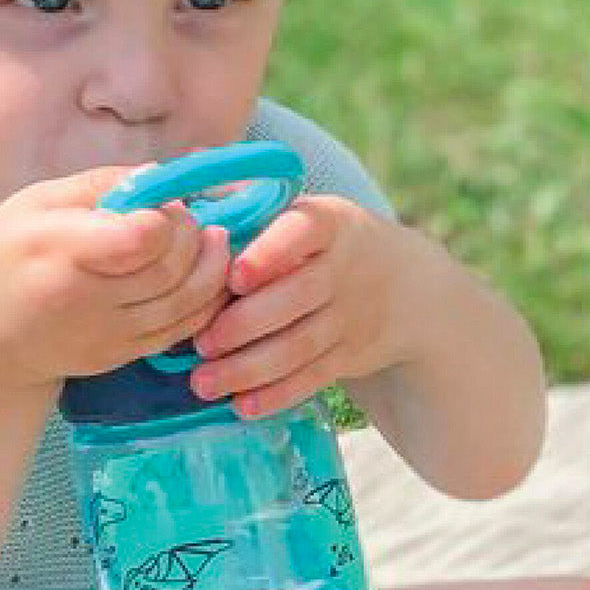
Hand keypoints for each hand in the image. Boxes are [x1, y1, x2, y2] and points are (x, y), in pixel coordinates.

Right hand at [0, 165, 232, 388]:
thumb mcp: (35, 203)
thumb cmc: (4, 257)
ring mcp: (107, 334)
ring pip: (186, 303)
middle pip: (170, 270)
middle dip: (195, 237)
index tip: (162, 203)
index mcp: (59, 249)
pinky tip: (207, 276)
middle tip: (192, 219)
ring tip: (212, 240)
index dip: (166, 217)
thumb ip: (100, 185)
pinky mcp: (122, 355)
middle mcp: (86, 298)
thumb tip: (161, 177)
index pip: (139, 238)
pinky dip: (207, 302)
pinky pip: (181, 330)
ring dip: (213, 268)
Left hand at [188, 194, 434, 417]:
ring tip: (203, 383)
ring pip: (299, 346)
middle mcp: (343, 268)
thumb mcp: (306, 214)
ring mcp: (350, 316)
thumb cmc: (324, 243)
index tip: (234, 277)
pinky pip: (312, 378)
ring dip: (249, 369)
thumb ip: (252, 207)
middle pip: (296, 298)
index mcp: (327, 223)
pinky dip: (277, 395)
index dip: (269, 255)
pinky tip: (242, 406)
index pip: (301, 232)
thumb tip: (182, 183)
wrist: (406, 286)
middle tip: (199, 345)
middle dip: (244, 325)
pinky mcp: (349, 355)